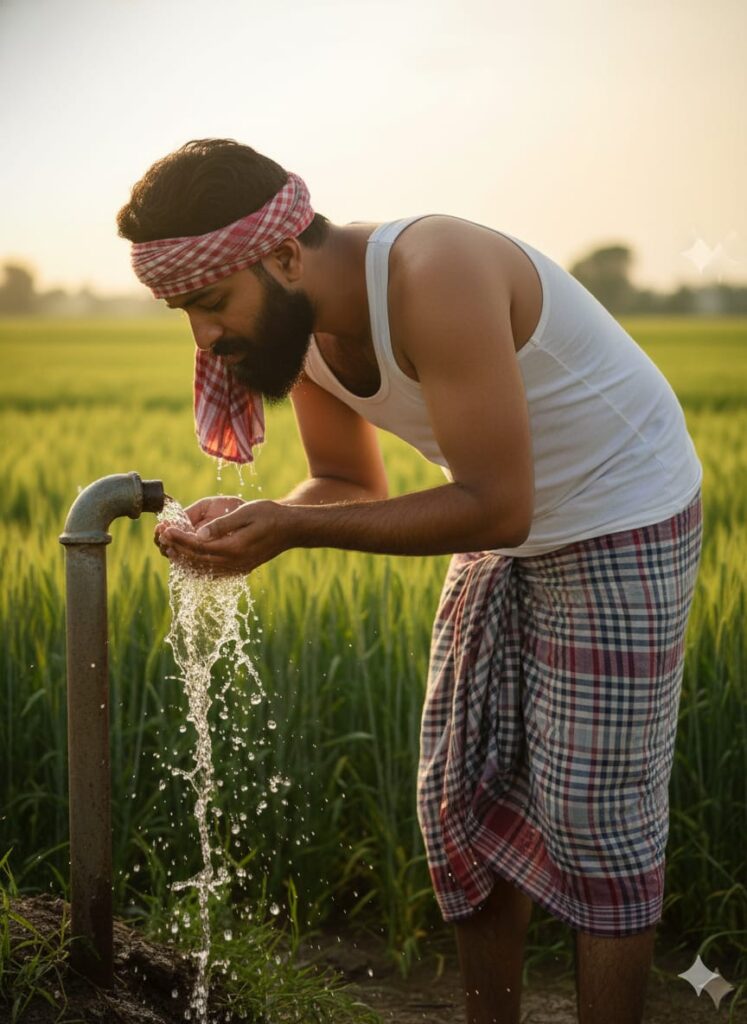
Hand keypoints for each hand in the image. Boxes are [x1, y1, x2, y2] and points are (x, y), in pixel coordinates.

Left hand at [156, 499, 293, 575]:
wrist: (292, 529)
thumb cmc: (270, 515)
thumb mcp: (246, 513)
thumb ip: (222, 525)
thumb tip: (199, 534)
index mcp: (234, 548)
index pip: (198, 547)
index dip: (179, 539)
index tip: (165, 530)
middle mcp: (235, 562)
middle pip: (197, 560)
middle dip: (177, 548)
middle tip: (161, 538)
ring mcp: (238, 568)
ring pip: (203, 568)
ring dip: (185, 559)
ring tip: (170, 547)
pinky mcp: (241, 568)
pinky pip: (213, 572)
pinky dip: (198, 566)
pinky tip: (190, 558)